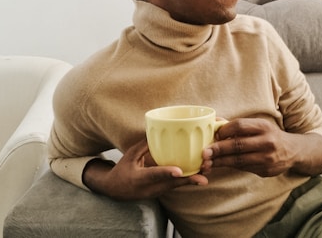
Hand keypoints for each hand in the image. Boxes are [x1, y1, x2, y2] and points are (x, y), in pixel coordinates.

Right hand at [83, 139, 207, 200]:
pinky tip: (199, 173)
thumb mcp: (129, 156)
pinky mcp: (160, 191)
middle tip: (204, 175)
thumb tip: (158, 130)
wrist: (114, 191)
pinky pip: (175, 186)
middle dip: (189, 180)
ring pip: (176, 186)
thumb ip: (143, 145)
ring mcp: (156, 192)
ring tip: (206, 171)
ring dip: (191, 180)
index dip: (167, 173)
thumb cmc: (121, 170)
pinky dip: (186, 180)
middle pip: (171, 185)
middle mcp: (149, 188)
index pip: (154, 175)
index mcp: (139, 178)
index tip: (180, 171)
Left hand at [201, 118, 321, 177]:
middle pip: (237, 145)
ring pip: (239, 160)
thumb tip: (215, 121)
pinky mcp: (266, 171)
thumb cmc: (270, 135)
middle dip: (218, 149)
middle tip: (204, 153)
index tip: (214, 134)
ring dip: (221, 162)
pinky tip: (220, 166)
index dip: (224, 130)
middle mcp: (267, 141)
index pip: (239, 125)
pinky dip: (230, 167)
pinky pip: (244, 168)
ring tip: (207, 163)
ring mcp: (267, 158)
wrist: (293, 151)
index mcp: (263, 126)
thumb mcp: (258, 125)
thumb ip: (239, 125)